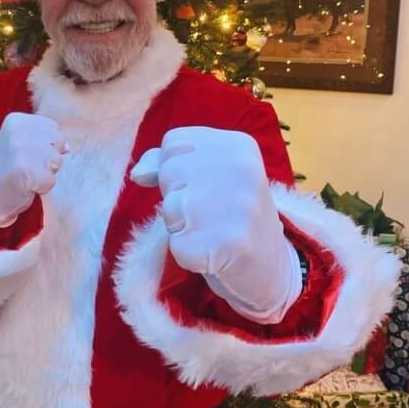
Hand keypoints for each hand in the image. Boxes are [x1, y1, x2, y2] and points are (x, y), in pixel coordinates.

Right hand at [0, 112, 68, 226]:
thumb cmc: (12, 166)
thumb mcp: (25, 143)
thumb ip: (47, 138)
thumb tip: (68, 147)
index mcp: (16, 120)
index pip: (53, 128)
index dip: (47, 145)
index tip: (27, 154)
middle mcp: (17, 132)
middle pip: (58, 142)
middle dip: (50, 158)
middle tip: (28, 166)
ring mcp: (19, 151)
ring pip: (57, 160)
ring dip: (47, 172)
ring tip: (28, 175)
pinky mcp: (24, 172)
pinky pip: (51, 180)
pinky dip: (43, 187)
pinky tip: (27, 186)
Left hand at [131, 126, 300, 320]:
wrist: (270, 265)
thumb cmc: (230, 215)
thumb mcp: (208, 174)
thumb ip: (170, 161)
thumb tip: (138, 174)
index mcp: (238, 144)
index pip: (173, 142)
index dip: (177, 169)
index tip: (205, 187)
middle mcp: (242, 168)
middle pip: (169, 172)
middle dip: (178, 197)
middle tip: (210, 214)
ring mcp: (239, 206)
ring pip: (171, 208)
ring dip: (181, 228)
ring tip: (211, 232)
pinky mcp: (228, 243)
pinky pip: (177, 246)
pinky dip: (188, 255)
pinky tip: (213, 254)